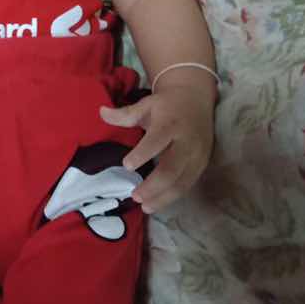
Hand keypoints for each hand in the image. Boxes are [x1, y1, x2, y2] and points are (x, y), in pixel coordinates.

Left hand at [99, 85, 214, 213]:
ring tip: (146, 206)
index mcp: (170, 123)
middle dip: (153, 186)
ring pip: (182, 181)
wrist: (196, 97)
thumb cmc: (166, 104)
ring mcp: (197, 154)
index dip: (142, 154)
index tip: (126, 165)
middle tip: (135, 196)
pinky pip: (188, 184)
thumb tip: (101, 113)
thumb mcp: (145, 104)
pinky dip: (173, 196)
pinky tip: (159, 202)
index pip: (156, 141)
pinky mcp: (202, 164)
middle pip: (171, 168)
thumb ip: (124, 114)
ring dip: (164, 197)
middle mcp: (186, 141)